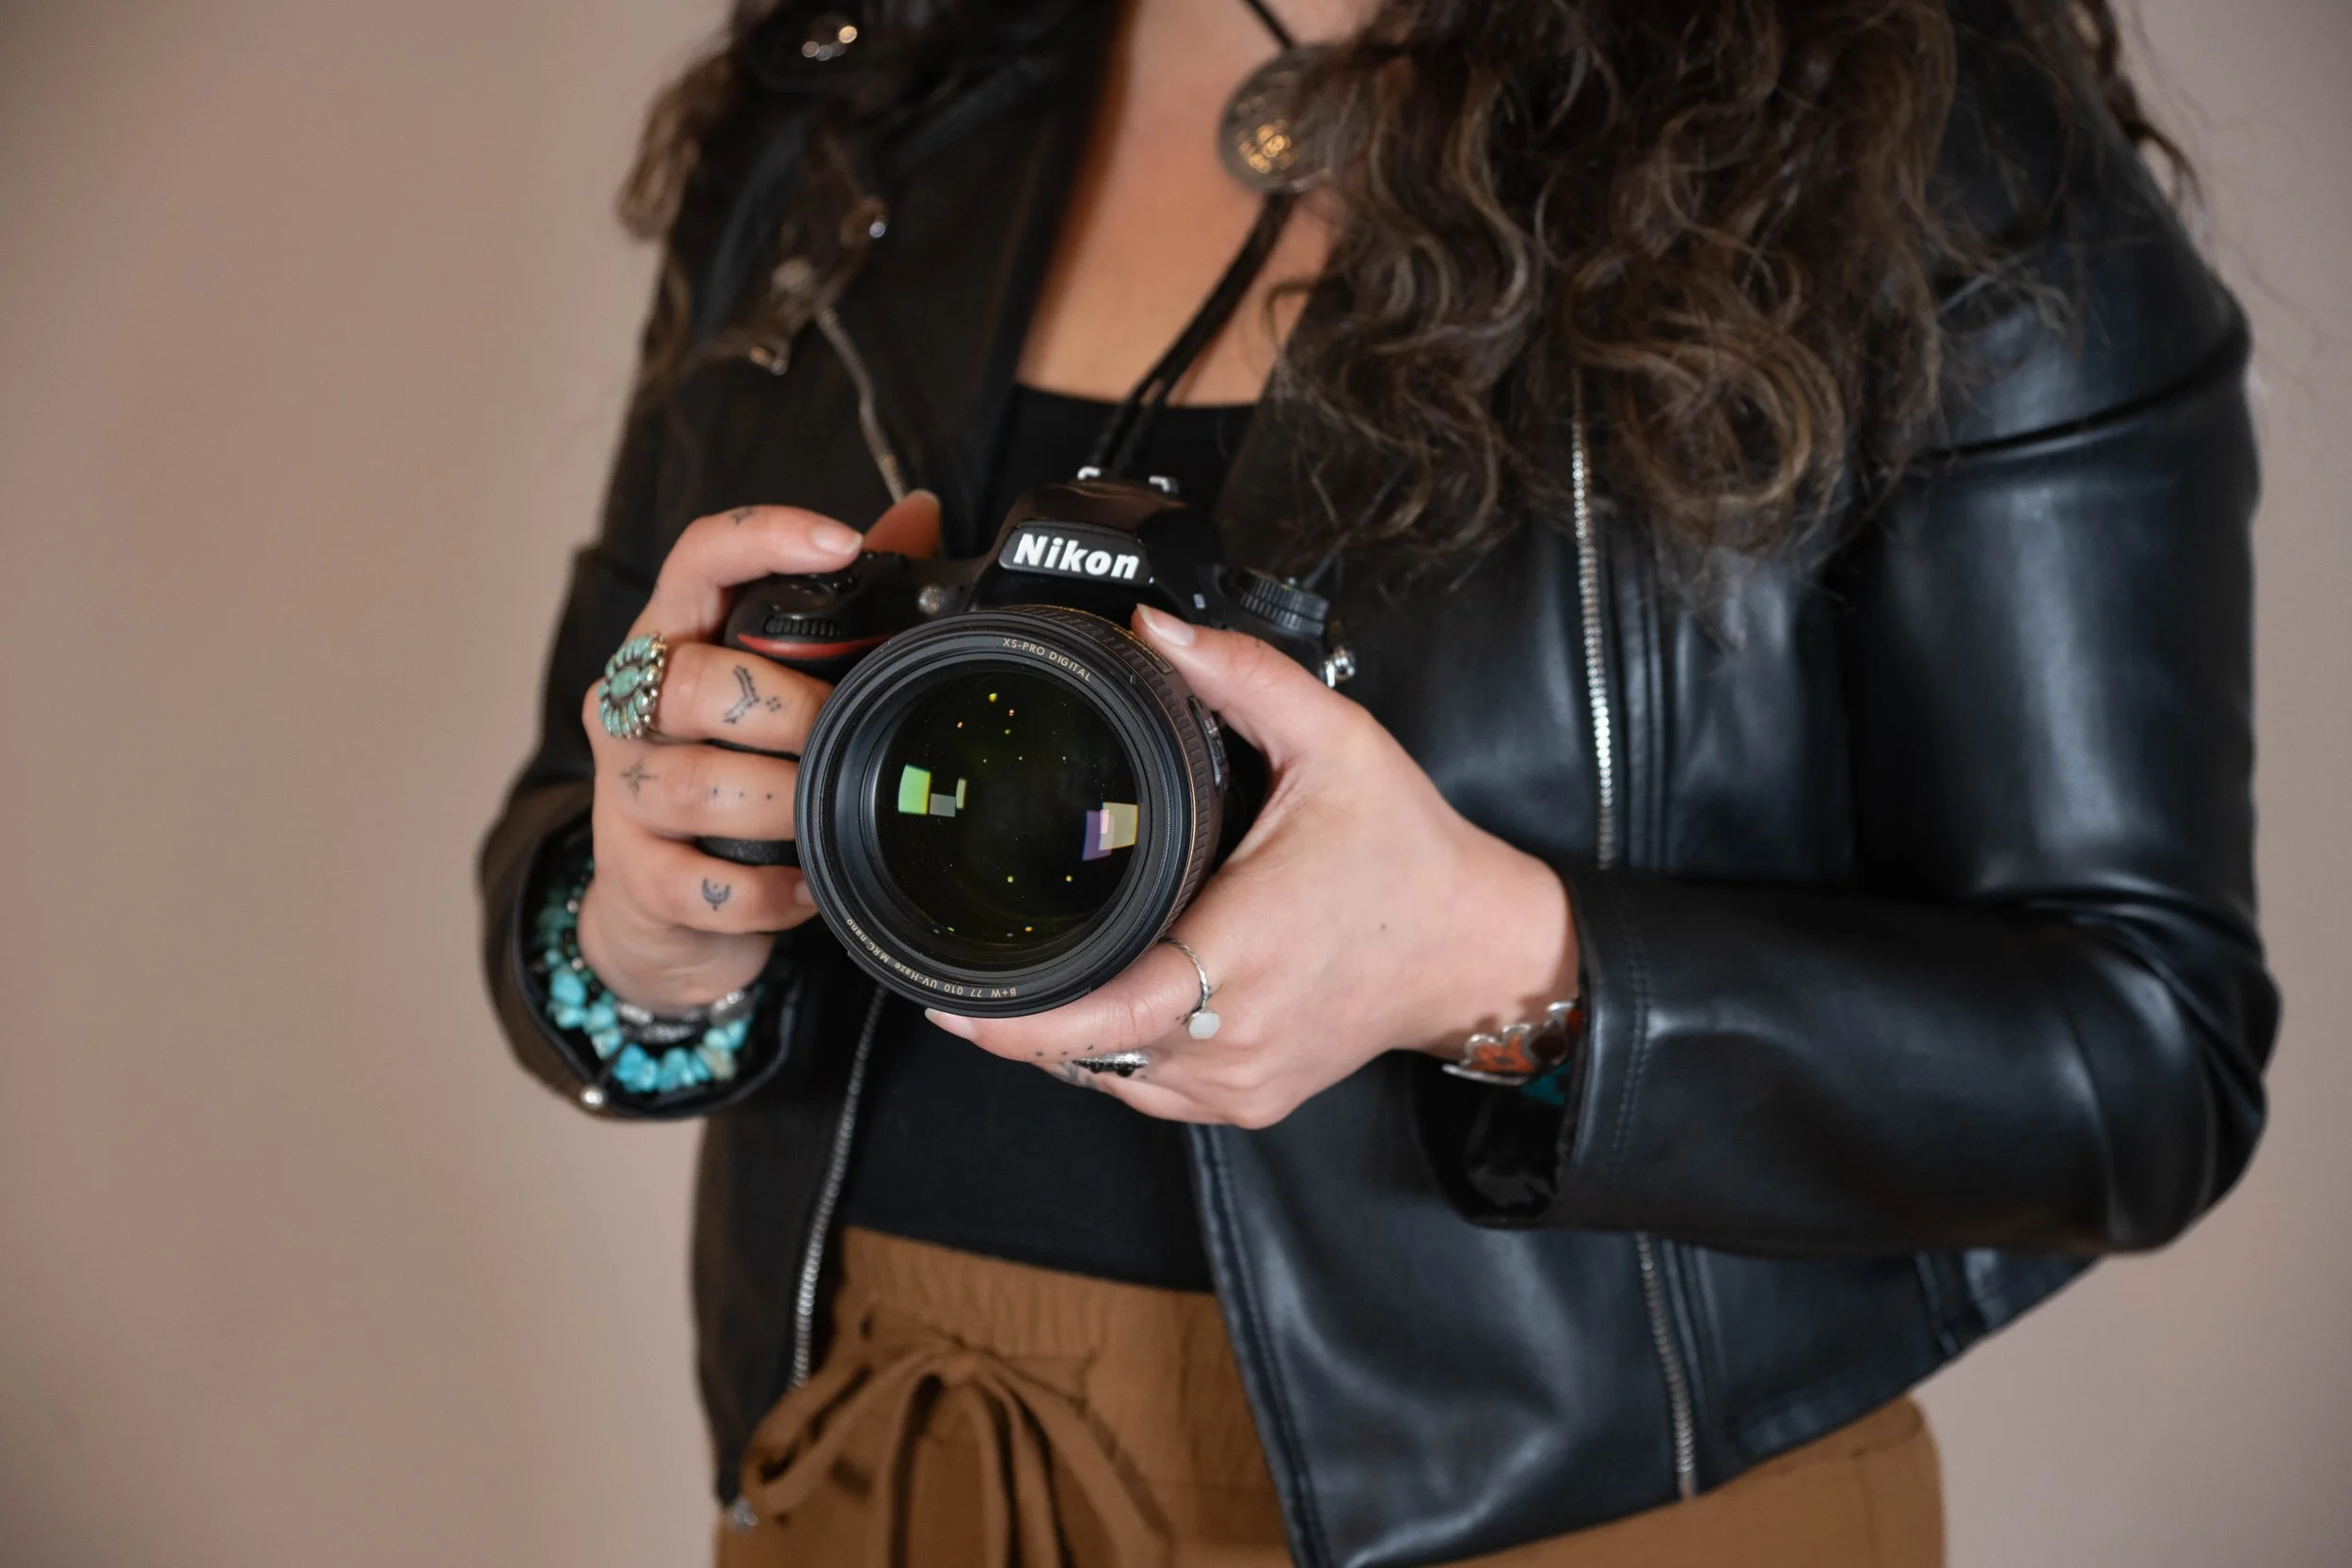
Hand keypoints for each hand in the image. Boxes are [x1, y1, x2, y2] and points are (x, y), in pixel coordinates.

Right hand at [575, 492, 941, 1010]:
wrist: (662, 903)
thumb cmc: (734, 767)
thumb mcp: (782, 680)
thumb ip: (844, 601)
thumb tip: (921, 514)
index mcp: (674, 639)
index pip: (698, 559)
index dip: (764, 538)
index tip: (843, 543)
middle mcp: (630, 704)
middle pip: (692, 683)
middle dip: (792, 713)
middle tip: (846, 735)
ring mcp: (622, 790)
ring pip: (695, 787)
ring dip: (783, 806)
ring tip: (827, 814)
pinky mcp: (632, 874)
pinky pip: (702, 885)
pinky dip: (770, 892)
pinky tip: (806, 886)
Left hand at [925, 605, 1578, 1126]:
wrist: (1476, 949)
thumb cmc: (1408, 854)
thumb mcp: (1337, 742)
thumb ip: (1242, 676)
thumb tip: (1154, 630)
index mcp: (1241, 957)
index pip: (1100, 1016)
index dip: (1015, 1020)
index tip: (948, 1000)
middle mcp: (1234, 1038)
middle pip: (1083, 1050)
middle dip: (1023, 1014)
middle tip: (973, 963)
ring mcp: (1241, 1083)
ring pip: (1108, 1079)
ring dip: (1066, 1035)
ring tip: (1039, 975)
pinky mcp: (1250, 1104)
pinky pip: (1146, 1093)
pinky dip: (1113, 1056)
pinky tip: (1104, 1004)